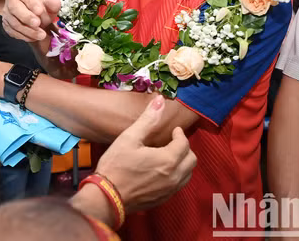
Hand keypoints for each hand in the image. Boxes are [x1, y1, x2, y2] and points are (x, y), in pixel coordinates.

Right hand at [2, 0, 60, 41]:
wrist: (36, 18)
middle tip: (38, 24)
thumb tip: (55, 3)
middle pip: (14, 7)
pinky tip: (34, 37)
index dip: (32, 3)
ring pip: (14, 22)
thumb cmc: (42, 8)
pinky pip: (13, 31)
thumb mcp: (50, 4)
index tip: (40, 11)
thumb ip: (53, 3)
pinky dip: (24, 36)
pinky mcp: (6, 24)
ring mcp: (7, 12)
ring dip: (28, 30)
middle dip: (27, 17)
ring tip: (41, 35)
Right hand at [97, 95, 196, 212]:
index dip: (180, 134)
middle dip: (184, 148)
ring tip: (168, 155)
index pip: (184, 143)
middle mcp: (174, 177)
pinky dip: (177, 175)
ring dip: (183, 162)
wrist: (107, 196)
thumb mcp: (130, 138)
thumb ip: (148, 119)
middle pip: (191, 159)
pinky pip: (179, 185)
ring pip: (188, 174)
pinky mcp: (164, 199)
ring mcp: (170, 190)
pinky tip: (162, 170)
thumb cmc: (116, 165)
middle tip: (172, 141)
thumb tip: (160, 100)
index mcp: (168, 160)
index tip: (173, 130)